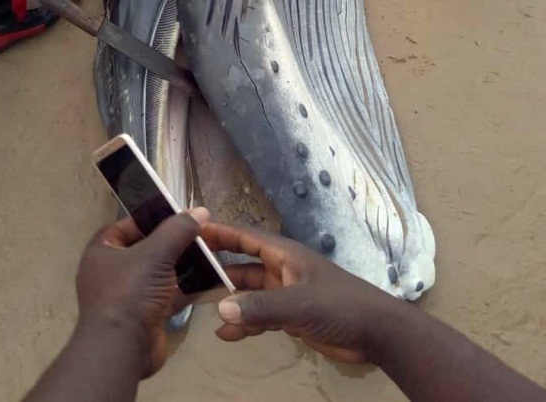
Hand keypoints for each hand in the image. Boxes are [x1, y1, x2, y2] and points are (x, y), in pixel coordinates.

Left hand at [76, 208, 208, 377]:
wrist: (122, 349)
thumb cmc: (130, 292)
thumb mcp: (155, 253)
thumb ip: (178, 230)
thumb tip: (200, 211)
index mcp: (103, 252)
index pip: (126, 226)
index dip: (150, 218)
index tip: (177, 215)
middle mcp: (113, 272)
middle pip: (147, 248)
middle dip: (173, 242)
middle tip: (199, 234)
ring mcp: (129, 295)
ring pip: (160, 272)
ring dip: (182, 265)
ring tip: (209, 253)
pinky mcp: (145, 315)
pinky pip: (168, 294)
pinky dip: (186, 287)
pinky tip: (209, 279)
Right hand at [202, 223, 399, 364]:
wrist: (376, 332)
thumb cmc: (340, 306)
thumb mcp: (299, 305)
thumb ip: (261, 308)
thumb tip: (220, 309)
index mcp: (286, 255)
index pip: (246, 237)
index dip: (221, 232)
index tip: (193, 229)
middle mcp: (283, 269)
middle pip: (244, 263)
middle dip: (219, 266)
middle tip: (187, 268)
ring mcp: (287, 293)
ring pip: (250, 292)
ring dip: (230, 299)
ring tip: (199, 304)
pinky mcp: (292, 315)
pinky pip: (261, 315)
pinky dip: (245, 322)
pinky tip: (227, 334)